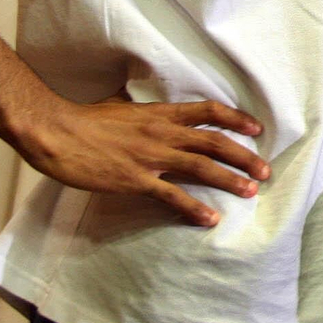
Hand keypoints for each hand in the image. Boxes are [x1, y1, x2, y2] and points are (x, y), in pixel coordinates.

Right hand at [15, 94, 269, 226]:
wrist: (56, 132)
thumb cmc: (84, 119)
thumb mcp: (120, 106)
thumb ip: (140, 109)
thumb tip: (143, 104)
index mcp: (159, 113)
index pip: (208, 112)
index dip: (236, 119)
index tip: (257, 129)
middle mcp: (162, 132)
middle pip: (214, 142)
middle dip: (244, 156)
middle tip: (265, 170)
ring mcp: (151, 156)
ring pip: (202, 167)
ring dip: (230, 180)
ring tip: (251, 191)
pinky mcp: (136, 180)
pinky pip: (173, 196)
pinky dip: (195, 208)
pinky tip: (211, 219)